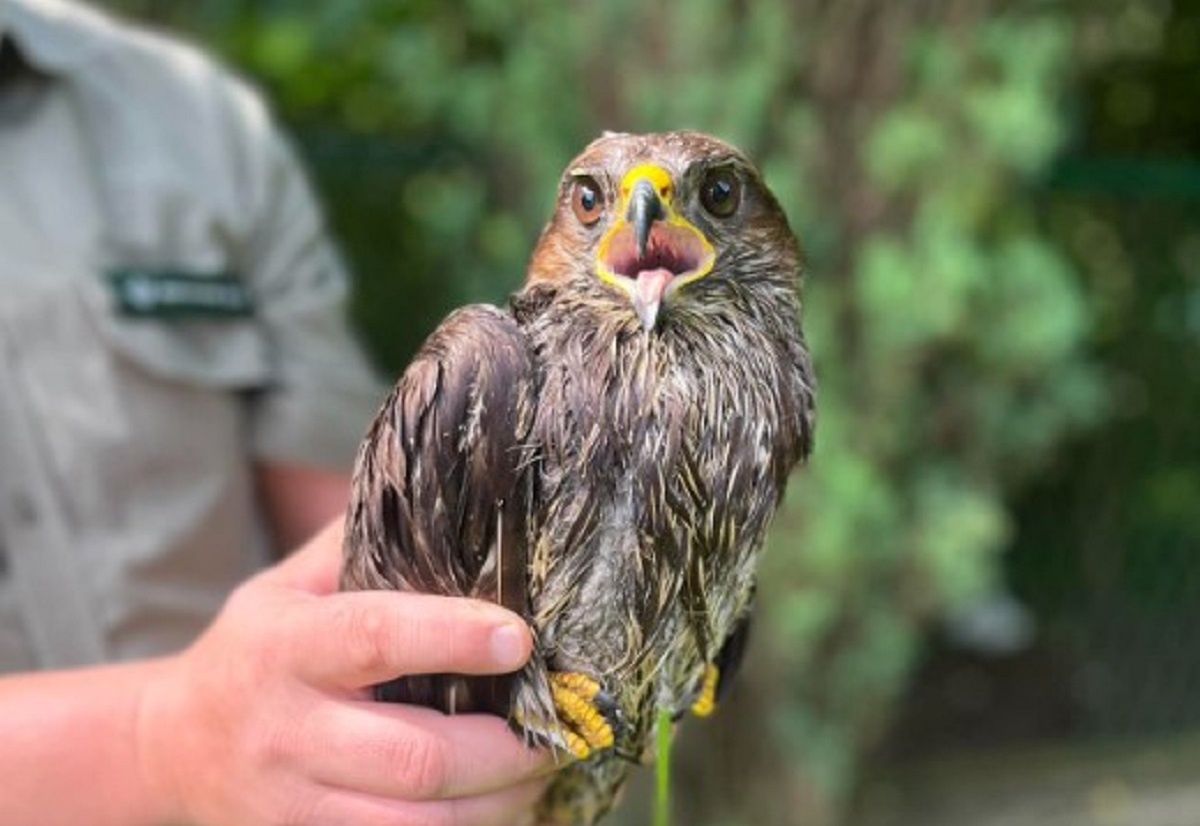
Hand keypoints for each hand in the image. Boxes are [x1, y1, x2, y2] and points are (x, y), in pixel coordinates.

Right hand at [138, 521, 551, 825]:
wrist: (167, 746)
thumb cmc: (252, 649)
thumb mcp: (286, 583)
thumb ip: (355, 544)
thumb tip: (441, 489)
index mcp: (287, 645)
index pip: (376, 636)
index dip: (454, 637)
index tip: (523, 636)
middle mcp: (288, 728)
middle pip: (415, 756)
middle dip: (505, 750)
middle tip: (559, 728)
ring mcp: (294, 801)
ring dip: (497, 806)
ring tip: (541, 773)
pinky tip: (497, 809)